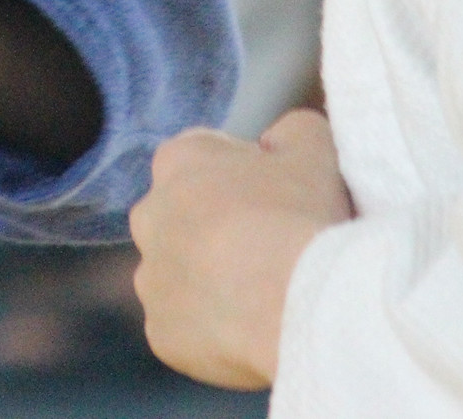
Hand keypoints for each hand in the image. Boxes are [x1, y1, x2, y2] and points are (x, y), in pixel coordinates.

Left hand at [130, 109, 354, 388]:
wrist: (295, 302)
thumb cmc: (302, 215)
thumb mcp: (314, 146)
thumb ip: (292, 131)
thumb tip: (277, 139)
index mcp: (176, 161)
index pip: (204, 156)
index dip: (246, 175)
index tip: (280, 198)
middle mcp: (148, 216)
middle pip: (185, 218)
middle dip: (220, 230)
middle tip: (273, 250)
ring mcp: (150, 278)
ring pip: (182, 277)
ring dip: (214, 283)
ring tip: (267, 296)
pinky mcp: (160, 332)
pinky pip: (188, 330)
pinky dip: (216, 333)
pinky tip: (254, 330)